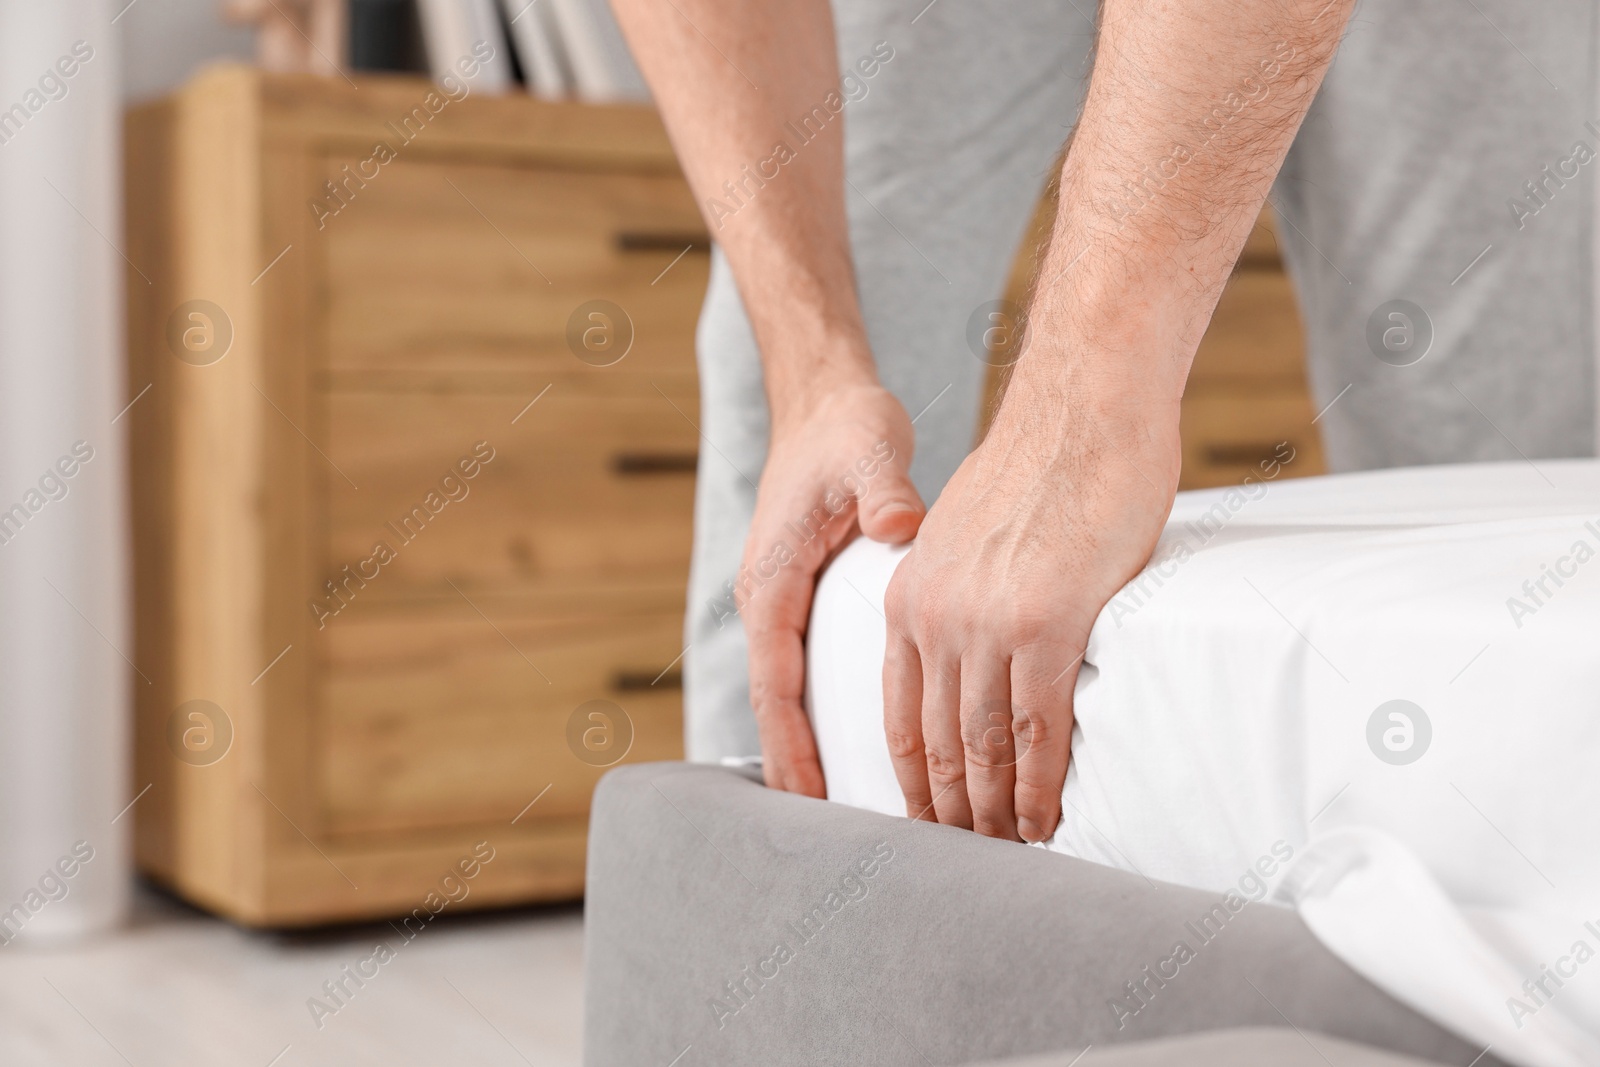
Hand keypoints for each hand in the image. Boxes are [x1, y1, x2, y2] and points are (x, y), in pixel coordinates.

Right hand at [741, 383, 924, 796]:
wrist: (823, 406)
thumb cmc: (843, 430)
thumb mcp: (867, 452)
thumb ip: (883, 489)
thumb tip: (899, 524)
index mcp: (772, 581)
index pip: (775, 682)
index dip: (792, 744)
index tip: (810, 798)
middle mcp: (769, 601)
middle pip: (777, 707)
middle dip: (797, 769)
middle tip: (831, 836)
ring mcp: (783, 605)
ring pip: (789, 697)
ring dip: (807, 751)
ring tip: (843, 815)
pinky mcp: (803, 602)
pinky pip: (805, 675)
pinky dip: (819, 717)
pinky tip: (853, 751)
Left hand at [881, 378, 1180, 840]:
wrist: (1082, 405)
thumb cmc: (1043, 463)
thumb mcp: (969, 532)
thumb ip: (959, 590)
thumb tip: (979, 635)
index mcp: (908, 595)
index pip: (897, 712)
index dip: (914, 776)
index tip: (929, 817)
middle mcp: (934, 617)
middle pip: (935, 741)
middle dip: (953, 809)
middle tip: (972, 853)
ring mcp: (987, 625)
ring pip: (983, 746)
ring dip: (996, 809)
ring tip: (1010, 849)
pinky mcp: (1047, 625)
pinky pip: (1038, 728)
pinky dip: (1041, 784)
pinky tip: (1047, 818)